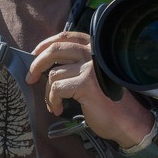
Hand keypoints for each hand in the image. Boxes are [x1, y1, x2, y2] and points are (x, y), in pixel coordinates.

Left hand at [26, 31, 152, 144]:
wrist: (126, 121)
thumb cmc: (108, 101)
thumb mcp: (92, 75)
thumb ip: (75, 64)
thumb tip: (43, 62)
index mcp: (95, 49)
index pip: (66, 36)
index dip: (46, 44)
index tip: (34, 55)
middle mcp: (94, 54)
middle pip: (55, 49)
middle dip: (37, 63)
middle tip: (30, 78)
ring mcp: (90, 68)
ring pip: (53, 73)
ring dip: (48, 92)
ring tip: (54, 104)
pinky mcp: (86, 84)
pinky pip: (57, 88)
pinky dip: (52, 101)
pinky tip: (58, 109)